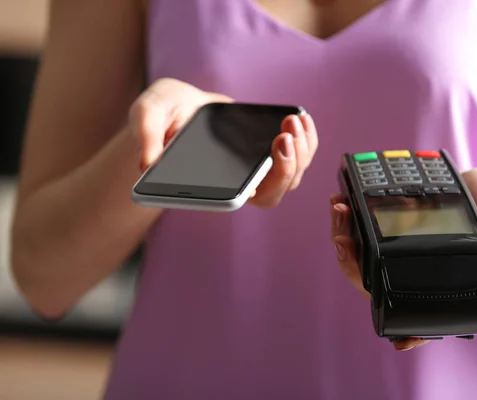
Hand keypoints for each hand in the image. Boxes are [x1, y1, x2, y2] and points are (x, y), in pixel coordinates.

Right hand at [129, 78, 317, 207]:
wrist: (180, 108)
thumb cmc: (162, 116)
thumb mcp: (147, 113)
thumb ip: (146, 133)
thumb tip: (147, 161)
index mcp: (208, 185)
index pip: (238, 199)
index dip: (260, 185)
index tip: (270, 153)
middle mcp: (236, 184)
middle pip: (274, 191)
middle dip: (288, 164)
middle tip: (285, 132)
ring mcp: (256, 172)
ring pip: (292, 174)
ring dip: (302, 149)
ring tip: (293, 120)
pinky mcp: (268, 155)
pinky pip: (297, 155)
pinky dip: (306, 138)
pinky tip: (301, 117)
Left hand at [329, 167, 476, 350]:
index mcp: (439, 280)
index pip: (418, 314)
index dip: (407, 331)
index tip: (399, 341)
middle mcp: (412, 272)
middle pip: (372, 281)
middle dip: (350, 260)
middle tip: (342, 237)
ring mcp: (397, 255)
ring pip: (360, 258)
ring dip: (343, 234)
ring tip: (339, 208)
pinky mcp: (389, 235)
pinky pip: (361, 235)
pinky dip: (349, 221)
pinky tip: (342, 203)